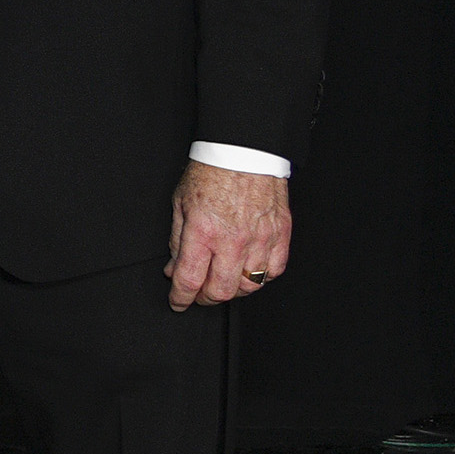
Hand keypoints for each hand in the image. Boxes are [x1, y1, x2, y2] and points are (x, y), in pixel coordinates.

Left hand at [167, 161, 291, 308]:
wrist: (243, 151)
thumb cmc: (211, 172)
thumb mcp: (180, 203)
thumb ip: (177, 240)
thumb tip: (174, 268)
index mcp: (203, 231)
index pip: (190, 279)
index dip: (181, 297)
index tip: (178, 302)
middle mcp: (233, 240)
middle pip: (221, 290)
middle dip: (205, 299)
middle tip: (198, 295)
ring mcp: (260, 239)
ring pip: (250, 286)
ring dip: (233, 290)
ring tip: (223, 283)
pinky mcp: (280, 234)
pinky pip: (274, 270)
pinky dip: (261, 278)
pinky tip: (249, 272)